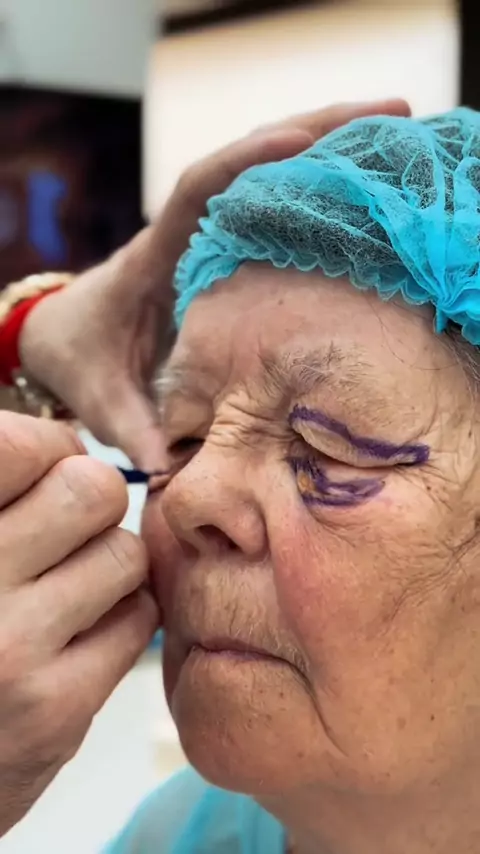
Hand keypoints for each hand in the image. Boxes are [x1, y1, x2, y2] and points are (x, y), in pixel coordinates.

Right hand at [0, 412, 157, 835]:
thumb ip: (8, 488)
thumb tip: (75, 446)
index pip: (20, 446)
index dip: (50, 448)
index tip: (47, 470)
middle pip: (93, 489)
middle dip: (92, 503)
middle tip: (66, 534)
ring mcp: (7, 648)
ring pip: (124, 553)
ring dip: (108, 566)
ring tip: (67, 592)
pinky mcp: (52, 708)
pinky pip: (139, 617)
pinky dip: (120, 620)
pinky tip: (79, 638)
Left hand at [20, 99, 409, 469]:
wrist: (65, 337)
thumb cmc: (81, 358)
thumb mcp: (102, 399)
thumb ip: (134, 430)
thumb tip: (176, 472)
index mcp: (154, 256)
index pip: (197, 190)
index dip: (248, 161)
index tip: (302, 140)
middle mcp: (187, 234)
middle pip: (249, 161)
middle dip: (315, 130)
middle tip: (391, 109)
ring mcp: (210, 238)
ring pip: (267, 175)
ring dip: (326, 147)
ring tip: (394, 130)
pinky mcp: (226, 252)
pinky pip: (273, 206)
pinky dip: (316, 186)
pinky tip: (364, 182)